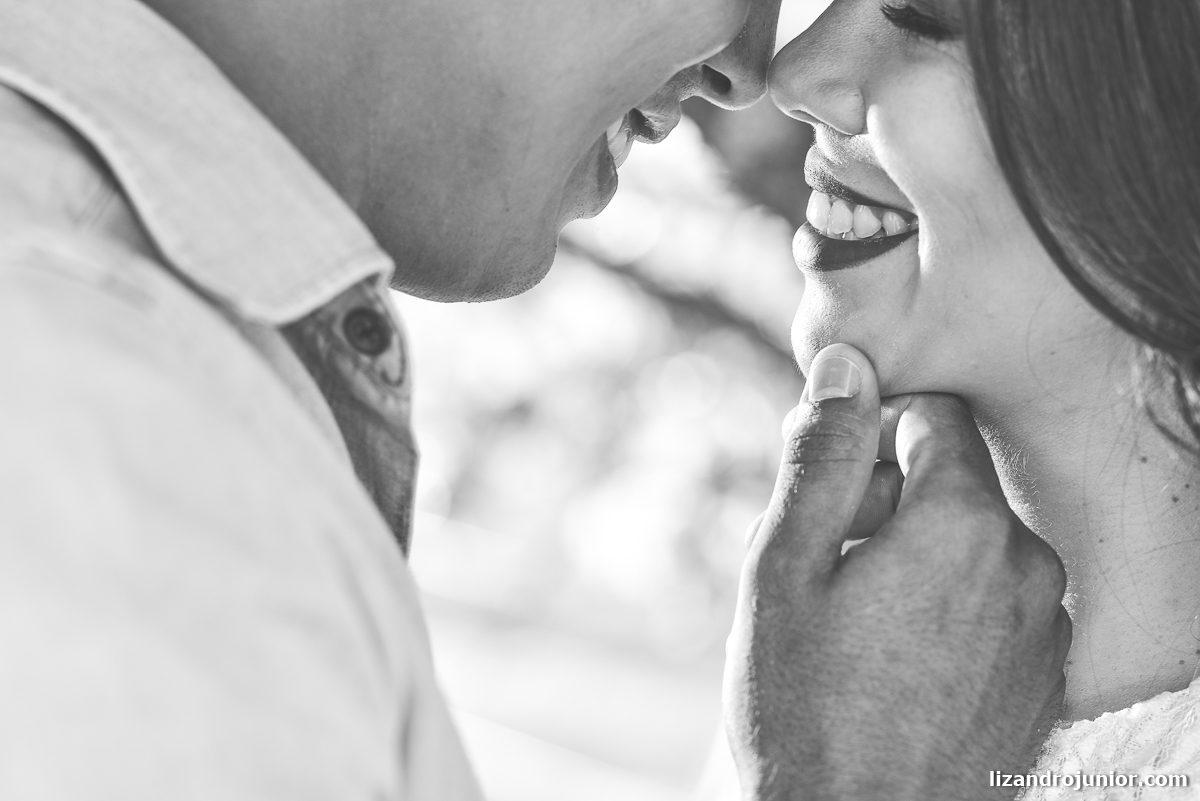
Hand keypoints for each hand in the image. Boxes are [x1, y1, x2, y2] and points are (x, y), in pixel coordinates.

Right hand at [724, 343, 1070, 800]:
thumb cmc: (806, 706)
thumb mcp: (785, 567)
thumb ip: (823, 457)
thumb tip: (843, 366)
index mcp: (963, 523)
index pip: (934, 417)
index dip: (872, 442)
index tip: (833, 500)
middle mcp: (1026, 565)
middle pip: (955, 483)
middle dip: (890, 505)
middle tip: (829, 573)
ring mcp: (1044, 627)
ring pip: (974, 544)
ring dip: (918, 560)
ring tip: (858, 628)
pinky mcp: (1044, 676)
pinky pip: (997, 602)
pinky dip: (950, 609)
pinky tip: (896, 665)